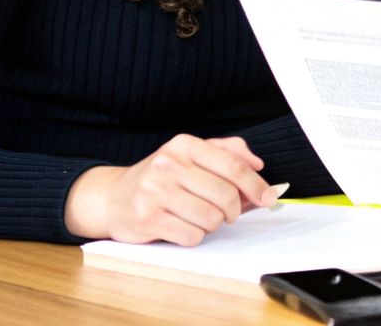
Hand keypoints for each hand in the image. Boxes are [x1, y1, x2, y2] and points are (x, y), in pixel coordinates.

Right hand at [65, 134, 276, 244]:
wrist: (112, 198)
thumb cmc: (161, 179)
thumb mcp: (189, 156)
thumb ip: (227, 153)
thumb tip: (259, 166)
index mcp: (184, 144)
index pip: (233, 165)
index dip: (256, 185)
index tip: (269, 198)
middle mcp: (169, 164)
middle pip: (226, 195)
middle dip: (233, 210)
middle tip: (227, 213)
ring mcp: (156, 191)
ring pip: (211, 218)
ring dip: (211, 224)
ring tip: (196, 217)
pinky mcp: (147, 218)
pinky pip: (192, 235)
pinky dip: (193, 236)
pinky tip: (180, 226)